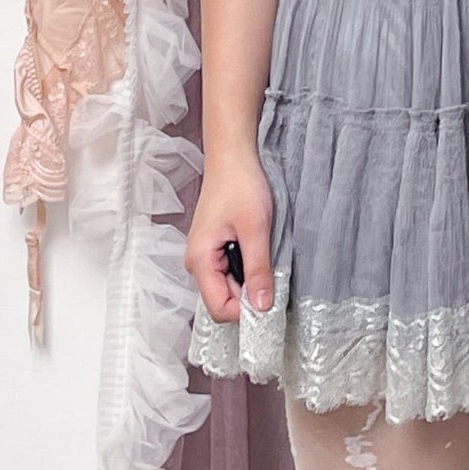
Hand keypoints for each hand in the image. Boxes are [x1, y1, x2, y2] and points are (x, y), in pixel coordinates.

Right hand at [186, 157, 275, 323]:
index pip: (219, 309)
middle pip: (223, 300)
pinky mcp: (213, 250)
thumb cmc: (241, 186)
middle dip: (249, 295)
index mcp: (199, 261)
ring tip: (264, 256)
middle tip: (272, 273)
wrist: (232, 158)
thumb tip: (261, 307)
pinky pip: (230, 273)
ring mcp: (204, 257)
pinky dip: (246, 269)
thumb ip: (258, 270)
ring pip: (228, 288)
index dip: (245, 311)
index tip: (269, 297)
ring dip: (249, 281)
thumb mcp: (256, 229)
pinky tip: (257, 251)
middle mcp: (196, 264)